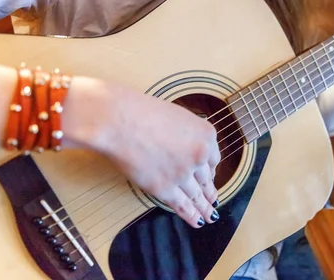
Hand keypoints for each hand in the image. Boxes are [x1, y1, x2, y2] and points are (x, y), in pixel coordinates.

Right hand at [63, 77, 220, 227]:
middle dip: (209, 191)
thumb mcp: (179, 117)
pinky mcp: (165, 188)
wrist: (119, 120)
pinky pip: (183, 205)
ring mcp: (183, 173)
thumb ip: (190, 134)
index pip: (214, 159)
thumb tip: (189, 147)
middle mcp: (200, 155)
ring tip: (209, 215)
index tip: (210, 177)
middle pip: (207, 179)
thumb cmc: (142, 112)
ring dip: (204, 207)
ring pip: (197, 195)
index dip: (210, 170)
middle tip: (214, 201)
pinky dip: (191, 215)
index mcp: (206, 135)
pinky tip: (198, 221)